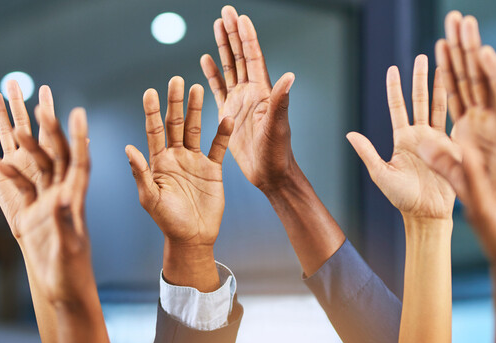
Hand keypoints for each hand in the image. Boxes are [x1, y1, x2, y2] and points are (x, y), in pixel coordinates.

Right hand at [0, 106, 92, 301]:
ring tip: (12, 118)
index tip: (77, 112)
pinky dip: (3, 166)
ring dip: (23, 140)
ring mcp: (43, 200)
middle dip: (48, 128)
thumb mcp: (68, 248)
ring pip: (32, 162)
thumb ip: (63, 222)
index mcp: (76, 199)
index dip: (78, 138)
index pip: (78, 162)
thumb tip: (61, 198)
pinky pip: (14, 182)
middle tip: (40, 102)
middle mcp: (61, 193)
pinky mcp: (27, 210)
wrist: (62, 288)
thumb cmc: (71, 272)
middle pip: (54, 154)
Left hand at [126, 77, 233, 289]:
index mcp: (157, 161)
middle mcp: (175, 156)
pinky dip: (222, 133)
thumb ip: (140, 173)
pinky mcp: (212, 169)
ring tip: (197, 88)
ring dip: (196, 110)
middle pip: (175, 124)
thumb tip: (128, 149)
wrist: (192, 237)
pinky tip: (226, 118)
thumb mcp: (150, 198)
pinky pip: (218, 147)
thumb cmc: (166, 220)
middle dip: (175, 102)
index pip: (153, 131)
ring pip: (195, 129)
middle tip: (176, 80)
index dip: (152, 112)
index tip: (150, 92)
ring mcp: (194, 161)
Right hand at [200, 6, 295, 191]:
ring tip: (217, 26)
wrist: (269, 174)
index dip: (247, 37)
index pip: (253, 58)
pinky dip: (213, 73)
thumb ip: (280, 101)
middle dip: (233, 33)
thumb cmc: (277, 153)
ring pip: (229, 68)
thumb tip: (290, 76)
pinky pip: (219, 88)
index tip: (240, 17)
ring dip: (223, 47)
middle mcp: (252, 92)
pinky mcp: (229, 113)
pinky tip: (206, 59)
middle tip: (226, 12)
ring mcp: (240, 102)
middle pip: (240, 56)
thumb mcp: (278, 126)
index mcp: (263, 92)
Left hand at [347, 55, 456, 219]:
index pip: (397, 107)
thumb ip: (367, 152)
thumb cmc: (402, 198)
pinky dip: (459, 104)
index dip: (395, 88)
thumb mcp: (381, 174)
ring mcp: (439, 139)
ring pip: (439, 106)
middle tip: (422, 55)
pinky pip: (456, 122)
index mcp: (402, 139)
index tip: (393, 68)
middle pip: (419, 100)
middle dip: (420, 78)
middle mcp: (420, 135)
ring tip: (444, 63)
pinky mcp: (455, 147)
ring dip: (441, 85)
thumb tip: (349, 133)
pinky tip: (463, 87)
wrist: (427, 214)